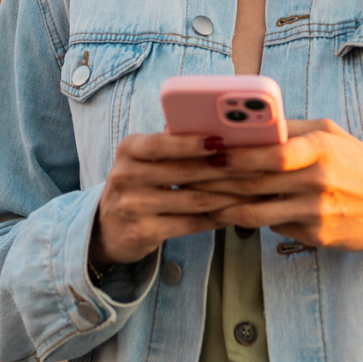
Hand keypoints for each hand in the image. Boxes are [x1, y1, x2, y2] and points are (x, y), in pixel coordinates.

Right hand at [91, 132, 259, 265]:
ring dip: (228, 194)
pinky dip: (216, 217)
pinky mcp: (143, 233)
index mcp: (129, 148)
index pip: (161, 142)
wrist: (105, 227)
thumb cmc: (137, 183)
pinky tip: (235, 212)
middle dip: (225, 167)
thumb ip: (172, 144)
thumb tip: (218, 128)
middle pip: (184, 171)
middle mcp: (127, 175)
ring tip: (255, 188)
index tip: (223, 139)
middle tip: (257, 164)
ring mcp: (133, 206)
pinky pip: (189, 224)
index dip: (193, 142)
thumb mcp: (143, 158)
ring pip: (192, 199)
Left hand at [190, 119, 362, 290]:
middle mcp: (317, 180)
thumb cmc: (359, 163)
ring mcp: (316, 212)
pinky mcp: (315, 237)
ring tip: (193, 197)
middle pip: (255, 182)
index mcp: (320, 147)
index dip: (234, 152)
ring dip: (221, 205)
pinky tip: (223, 214)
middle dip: (215, 178)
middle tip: (183, 174)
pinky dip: (246, 220)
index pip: (269, 152)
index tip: (202, 147)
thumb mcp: (331, 133)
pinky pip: (272, 227)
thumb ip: (292, 128)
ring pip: (256, 210)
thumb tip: (248, 122)